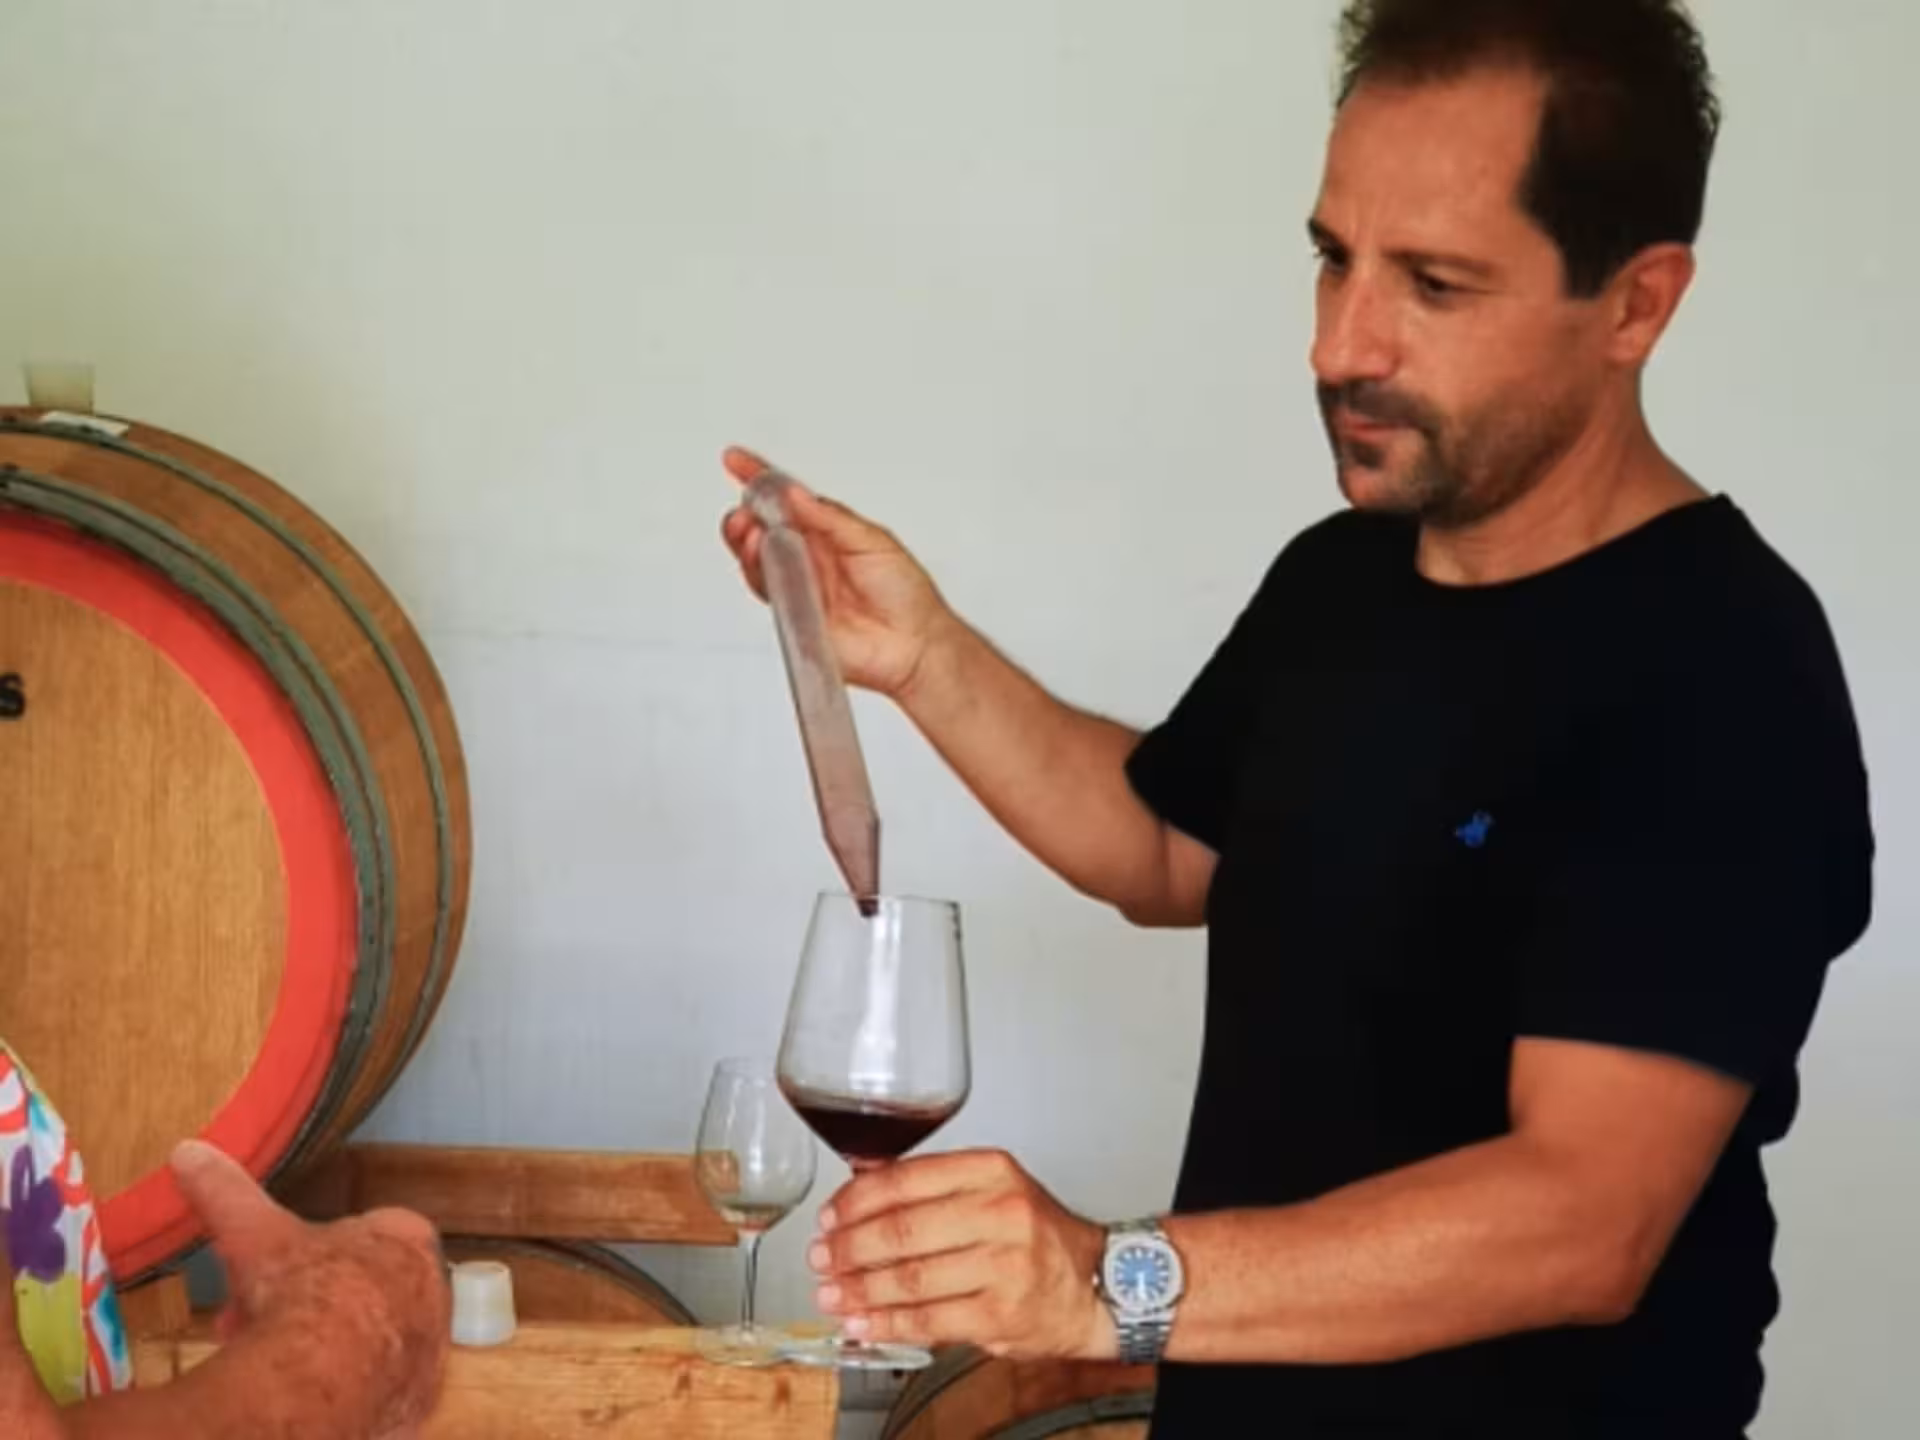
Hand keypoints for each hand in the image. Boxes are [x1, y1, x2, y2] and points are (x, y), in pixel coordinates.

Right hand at [171, 1140, 448, 1435]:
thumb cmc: (301, 1291)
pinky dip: (344, 1391)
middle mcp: (431, 1291)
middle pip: (361, 1291)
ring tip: (270, 1362)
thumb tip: (187, 1150)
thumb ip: (226, 1191)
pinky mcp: (417, 1401)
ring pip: (368, 1341)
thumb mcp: (254, 1232)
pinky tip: (304, 1395)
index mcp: (407, 1240)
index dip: (305, 1253)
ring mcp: (429, 1349)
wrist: (326, 1378)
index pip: (364, 1234)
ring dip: (322, 1347)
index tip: (266, 1274)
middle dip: (306, 1303)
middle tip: (257, 1322)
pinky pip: (378, 1391)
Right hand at [719, 447, 955, 700]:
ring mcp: (798, 585)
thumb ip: (832, 518)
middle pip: (762, 527)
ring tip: (749, 529)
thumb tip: (797, 494)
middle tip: (745, 507)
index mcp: (828, 531)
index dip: (760, 479)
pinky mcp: (792, 614)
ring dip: (745, 540)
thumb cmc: (905, 594)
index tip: (736, 461)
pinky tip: (759, 556)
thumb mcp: (873, 540)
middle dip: (745, 513)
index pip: (787, 499)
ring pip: (756, 558)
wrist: (913, 644)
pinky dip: (756, 572)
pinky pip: (764, 590)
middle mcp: (808, 556)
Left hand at [806, 1150, 1116, 1361]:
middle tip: (821, 1258)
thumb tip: (859, 1182)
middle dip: (848, 1248)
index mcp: (992, 1171)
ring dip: (860, 1290)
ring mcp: (1003, 1265)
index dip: (855, 1201)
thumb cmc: (1036, 1235)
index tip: (828, 1216)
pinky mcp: (1000, 1314)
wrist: (1094, 1283)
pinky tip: (863, 1323)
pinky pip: (928, 1321)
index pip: (905, 1178)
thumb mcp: (993, 1188)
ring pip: (910, 1278)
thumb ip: (931, 1185)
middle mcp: (1000, 1212)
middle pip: (902, 1230)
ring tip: (832, 1293)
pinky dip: (887, 1324)